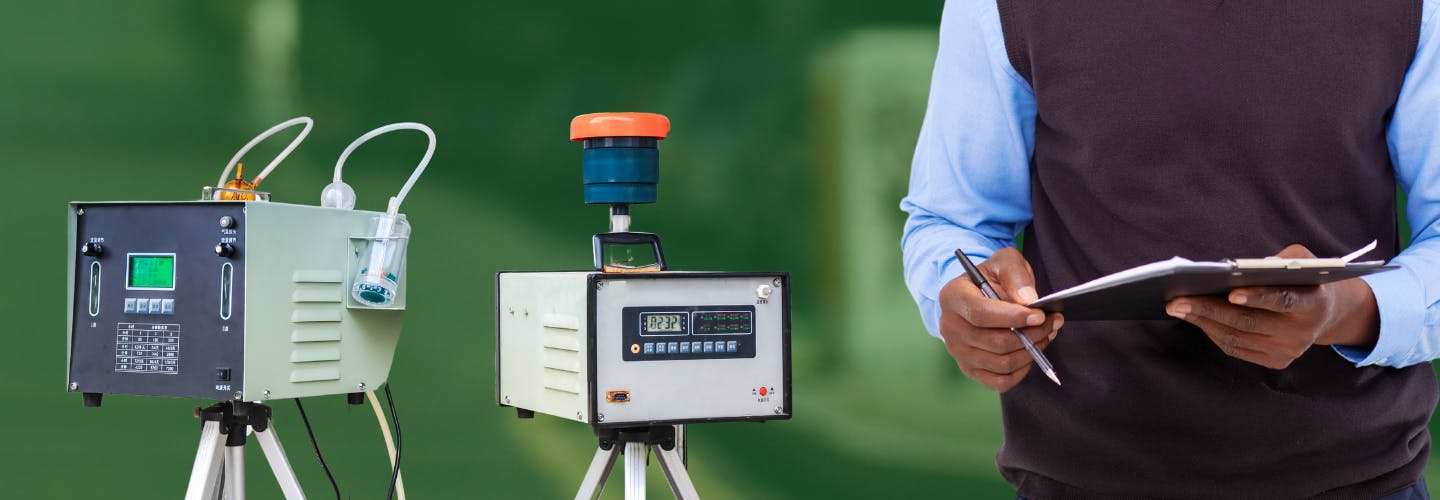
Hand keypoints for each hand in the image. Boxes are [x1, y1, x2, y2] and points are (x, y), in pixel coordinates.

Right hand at [938, 247, 1062, 391]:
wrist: (978, 296)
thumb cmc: (992, 278)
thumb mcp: (1004, 262)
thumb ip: (1016, 275)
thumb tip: (1028, 301)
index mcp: (952, 297)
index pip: (980, 314)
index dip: (1013, 317)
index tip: (1040, 315)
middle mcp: (949, 327)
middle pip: (995, 342)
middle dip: (1032, 334)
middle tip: (1053, 322)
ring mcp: (958, 352)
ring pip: (1002, 363)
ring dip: (1031, 352)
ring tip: (1047, 334)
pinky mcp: (970, 370)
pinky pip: (1001, 381)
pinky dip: (1022, 370)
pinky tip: (1032, 352)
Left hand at [1165, 244, 1379, 369]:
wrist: (1325, 311)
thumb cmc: (1304, 277)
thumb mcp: (1301, 260)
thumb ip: (1277, 261)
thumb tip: (1233, 270)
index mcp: (1313, 303)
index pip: (1283, 300)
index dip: (1257, 297)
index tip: (1231, 292)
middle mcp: (1302, 332)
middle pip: (1249, 322)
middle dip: (1209, 309)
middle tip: (1178, 300)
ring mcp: (1288, 351)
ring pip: (1237, 337)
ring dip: (1202, 322)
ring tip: (1177, 307)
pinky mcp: (1275, 362)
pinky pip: (1235, 348)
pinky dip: (1212, 332)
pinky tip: (1194, 318)